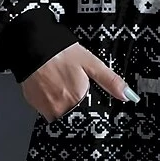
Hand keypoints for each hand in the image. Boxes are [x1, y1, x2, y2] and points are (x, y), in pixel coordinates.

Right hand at [20, 42, 139, 122]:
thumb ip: (109, 81)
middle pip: (75, 115)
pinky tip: (50, 86)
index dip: (92, 109)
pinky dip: (49, 100)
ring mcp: (45, 107)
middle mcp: (60, 107)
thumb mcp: (90, 62)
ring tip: (61, 84)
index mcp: (77, 98)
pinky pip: (46, 108)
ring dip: (63, 103)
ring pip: (60, 113)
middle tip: (71, 85)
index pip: (90, 115)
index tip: (89, 99)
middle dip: (77, 105)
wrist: (31, 45)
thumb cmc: (60, 52)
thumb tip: (128, 96)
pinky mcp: (33, 104)